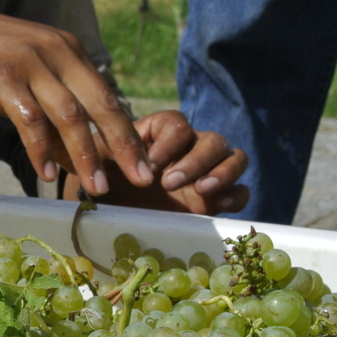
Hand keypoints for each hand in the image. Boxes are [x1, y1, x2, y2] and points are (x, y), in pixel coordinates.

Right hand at [0, 0, 154, 197]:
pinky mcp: (1, 78)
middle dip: (123, 146)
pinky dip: (41, 151)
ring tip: (96, 188)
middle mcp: (55, 52)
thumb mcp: (26, 74)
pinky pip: (30, 120)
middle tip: (142, 178)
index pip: (108, 96)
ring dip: (86, 155)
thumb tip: (78, 155)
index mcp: (68, 50)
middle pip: (100, 105)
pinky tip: (49, 175)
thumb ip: (52, 108)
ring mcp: (29, 64)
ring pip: (69, 116)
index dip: (128, 132)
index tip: (144, 164)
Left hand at [62, 110, 248, 214]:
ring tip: (201, 190)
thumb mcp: (96, 165)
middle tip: (169, 183)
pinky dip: (235, 196)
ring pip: (235, 158)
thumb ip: (101, 155)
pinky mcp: (215, 201)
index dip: (169, 141)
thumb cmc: (103, 182)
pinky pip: (240, 192)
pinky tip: (215, 206)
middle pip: (212, 139)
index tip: (150, 164)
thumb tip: (122, 165)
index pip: (177, 123)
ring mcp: (207, 173)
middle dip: (195, 159)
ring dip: (223, 171)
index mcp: (160, 133)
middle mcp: (189, 148)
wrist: (112, 213)